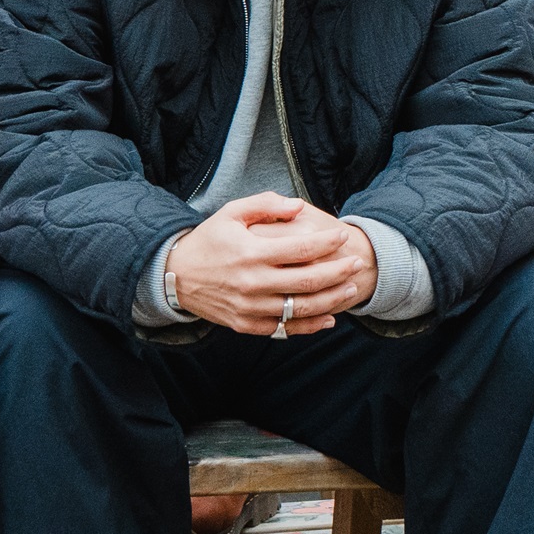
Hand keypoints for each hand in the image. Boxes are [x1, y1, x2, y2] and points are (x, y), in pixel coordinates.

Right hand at [166, 196, 374, 337]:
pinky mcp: (247, 324)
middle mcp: (253, 282)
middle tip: (357, 263)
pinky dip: (310, 325)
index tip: (342, 236)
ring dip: (331, 300)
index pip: (301, 248)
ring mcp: (250, 307)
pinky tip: (329, 317)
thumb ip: (266, 204)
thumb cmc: (208, 240)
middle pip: (308, 280)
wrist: (175, 276)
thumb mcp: (231, 212)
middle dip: (338, 272)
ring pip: (301, 308)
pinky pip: (285, 328)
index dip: (327, 242)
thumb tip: (299, 206)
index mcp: (251, 252)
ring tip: (350, 289)